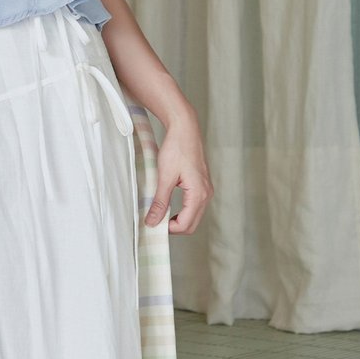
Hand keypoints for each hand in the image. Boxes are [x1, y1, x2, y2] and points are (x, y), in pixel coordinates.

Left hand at [145, 109, 212, 235]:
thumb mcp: (164, 177)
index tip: (153, 224)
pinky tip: (169, 205)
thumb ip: (160, 202)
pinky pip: (194, 206)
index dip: (168, 229)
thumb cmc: (177, 148)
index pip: (185, 224)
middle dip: (174, 227)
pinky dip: (182, 211)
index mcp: (199, 194)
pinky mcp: (202, 185)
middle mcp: (206, 194)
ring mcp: (206, 190)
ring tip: (159, 214)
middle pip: (191, 224)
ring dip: (178, 219)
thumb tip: (152, 221)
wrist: (185, 129)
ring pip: (193, 216)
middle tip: (155, 222)